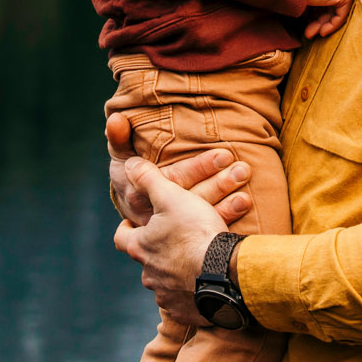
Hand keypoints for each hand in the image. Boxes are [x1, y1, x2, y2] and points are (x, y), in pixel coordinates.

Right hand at [107, 112, 254, 225]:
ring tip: (245, 179)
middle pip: (191, 200)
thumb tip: (115, 118)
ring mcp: (172, 235)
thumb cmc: (130, 183)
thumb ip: (119, 140)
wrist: (138, 225)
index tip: (224, 155)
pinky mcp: (186, 244)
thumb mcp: (120, 160)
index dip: (197, 169)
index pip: (172, 181)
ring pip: (202, 216)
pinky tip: (244, 202)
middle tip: (242, 168)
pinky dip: (227, 216)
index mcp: (140, 196)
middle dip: (218, 182)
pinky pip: (209, 231)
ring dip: (226, 197)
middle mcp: (156, 218)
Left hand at [113, 157, 227, 325]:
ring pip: (165, 282)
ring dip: (175, 273)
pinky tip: (207, 283)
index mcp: (141, 247)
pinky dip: (192, 293)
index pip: (121, 238)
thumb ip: (149, 179)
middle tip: (174, 241)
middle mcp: (148, 275)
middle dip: (157, 252)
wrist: (225, 274)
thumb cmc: (196, 233)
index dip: (126, 229)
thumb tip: (128, 164)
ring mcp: (166, 296)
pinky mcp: (186, 311)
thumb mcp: (172, 197)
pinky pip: (185, 301)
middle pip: (146, 261)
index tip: (133, 224)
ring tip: (195, 262)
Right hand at [303, 0, 352, 38]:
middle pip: (331, 5)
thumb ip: (312, 0)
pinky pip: (341, 15)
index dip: (316, 12)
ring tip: (309, 35)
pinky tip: (321, 32)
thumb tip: (310, 15)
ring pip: (335, 11)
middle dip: (318, 21)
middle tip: (307, 33)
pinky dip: (332, 25)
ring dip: (321, 25)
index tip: (306, 21)